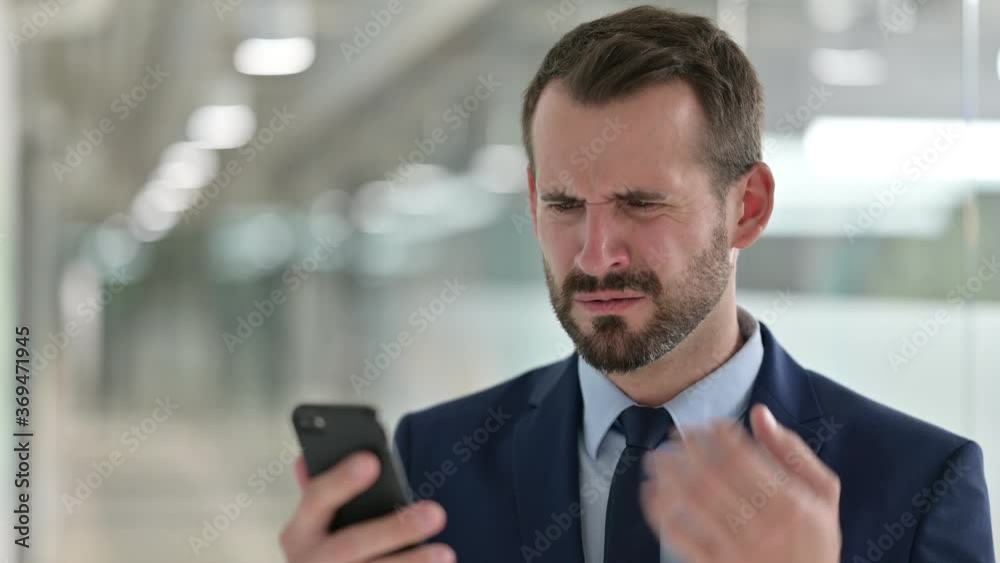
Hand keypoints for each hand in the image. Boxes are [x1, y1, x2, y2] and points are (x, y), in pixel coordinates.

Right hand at [280, 452, 454, 562]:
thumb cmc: (326, 546)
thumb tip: (310, 456)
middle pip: (351, 544)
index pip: (317, 498)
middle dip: (393, 530)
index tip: (371, 461)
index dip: (341, 480)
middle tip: (435, 513)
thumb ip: (323, 492)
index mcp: (300, 531)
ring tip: (446, 553)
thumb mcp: (316, 523)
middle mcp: (310, 561)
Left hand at [640, 404, 840, 562]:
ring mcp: (736, 548)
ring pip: (692, 504)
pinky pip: (681, 537)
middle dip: (685, 451)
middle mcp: (761, 525)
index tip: (707, 424)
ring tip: (657, 460)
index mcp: (788, 502)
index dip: (718, 435)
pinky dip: (661, 513)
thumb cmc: (815, 539)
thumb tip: (759, 414)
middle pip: (711, 477)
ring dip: (668, 477)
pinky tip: (653, 494)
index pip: (742, 457)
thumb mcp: (822, 492)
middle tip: (672, 435)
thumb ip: (792, 451)